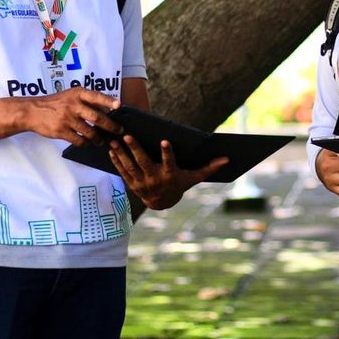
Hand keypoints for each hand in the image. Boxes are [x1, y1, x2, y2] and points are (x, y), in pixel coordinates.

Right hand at [18, 88, 122, 145]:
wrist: (32, 111)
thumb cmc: (56, 103)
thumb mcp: (70, 96)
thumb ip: (87, 101)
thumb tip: (108, 109)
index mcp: (77, 94)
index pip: (96, 96)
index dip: (108, 101)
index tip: (119, 105)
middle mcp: (73, 105)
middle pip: (97, 117)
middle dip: (111, 126)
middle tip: (118, 130)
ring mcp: (67, 119)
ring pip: (89, 132)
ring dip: (98, 138)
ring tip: (101, 140)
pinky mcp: (61, 131)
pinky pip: (78, 140)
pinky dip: (85, 143)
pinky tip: (87, 142)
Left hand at [108, 135, 228, 209]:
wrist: (162, 203)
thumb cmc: (179, 185)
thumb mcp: (193, 177)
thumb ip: (208, 168)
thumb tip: (227, 159)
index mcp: (170, 175)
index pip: (169, 163)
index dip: (167, 153)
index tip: (165, 141)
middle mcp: (155, 179)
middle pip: (144, 163)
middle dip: (136, 149)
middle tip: (128, 135)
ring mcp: (142, 183)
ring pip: (130, 166)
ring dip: (121, 153)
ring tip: (114, 140)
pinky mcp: (132, 184)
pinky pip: (122, 171)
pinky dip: (116, 161)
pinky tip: (111, 149)